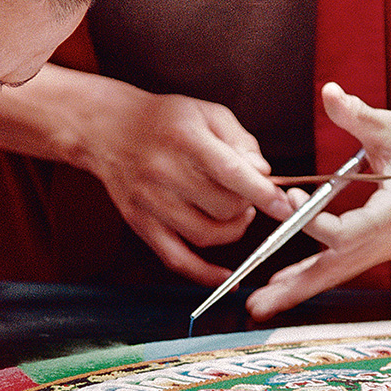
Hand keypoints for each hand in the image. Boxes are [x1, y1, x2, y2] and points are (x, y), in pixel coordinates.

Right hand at [82, 89, 292, 284]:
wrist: (107, 129)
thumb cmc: (164, 120)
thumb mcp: (207, 113)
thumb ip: (242, 141)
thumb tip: (264, 174)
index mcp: (185, 138)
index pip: (230, 172)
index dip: (262, 192)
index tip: (284, 205)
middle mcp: (164, 172)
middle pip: (223, 207)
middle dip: (247, 206)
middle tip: (248, 196)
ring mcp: (150, 202)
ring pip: (207, 235)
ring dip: (234, 230)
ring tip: (236, 214)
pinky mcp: (140, 224)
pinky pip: (177, 260)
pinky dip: (205, 274)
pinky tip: (228, 276)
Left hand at [245, 83, 390, 319]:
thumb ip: (358, 115)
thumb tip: (330, 92)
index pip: (348, 232)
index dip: (313, 222)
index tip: (288, 198)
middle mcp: (389, 240)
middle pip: (336, 269)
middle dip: (296, 286)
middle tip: (258, 304)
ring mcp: (384, 247)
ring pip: (336, 274)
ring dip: (298, 289)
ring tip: (261, 305)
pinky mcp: (378, 246)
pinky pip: (341, 266)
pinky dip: (312, 276)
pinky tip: (285, 284)